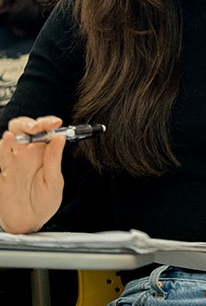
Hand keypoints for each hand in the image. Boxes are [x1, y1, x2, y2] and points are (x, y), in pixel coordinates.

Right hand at [0, 116, 65, 233]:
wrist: (30, 222)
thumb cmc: (45, 202)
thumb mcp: (54, 182)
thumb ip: (54, 160)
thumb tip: (60, 138)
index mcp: (42, 152)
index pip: (43, 130)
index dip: (47, 123)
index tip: (56, 122)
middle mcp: (25, 154)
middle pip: (20, 129)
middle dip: (25, 124)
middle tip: (33, 127)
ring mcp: (10, 164)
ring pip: (4, 144)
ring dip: (6, 140)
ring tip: (10, 138)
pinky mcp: (1, 176)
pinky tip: (1, 149)